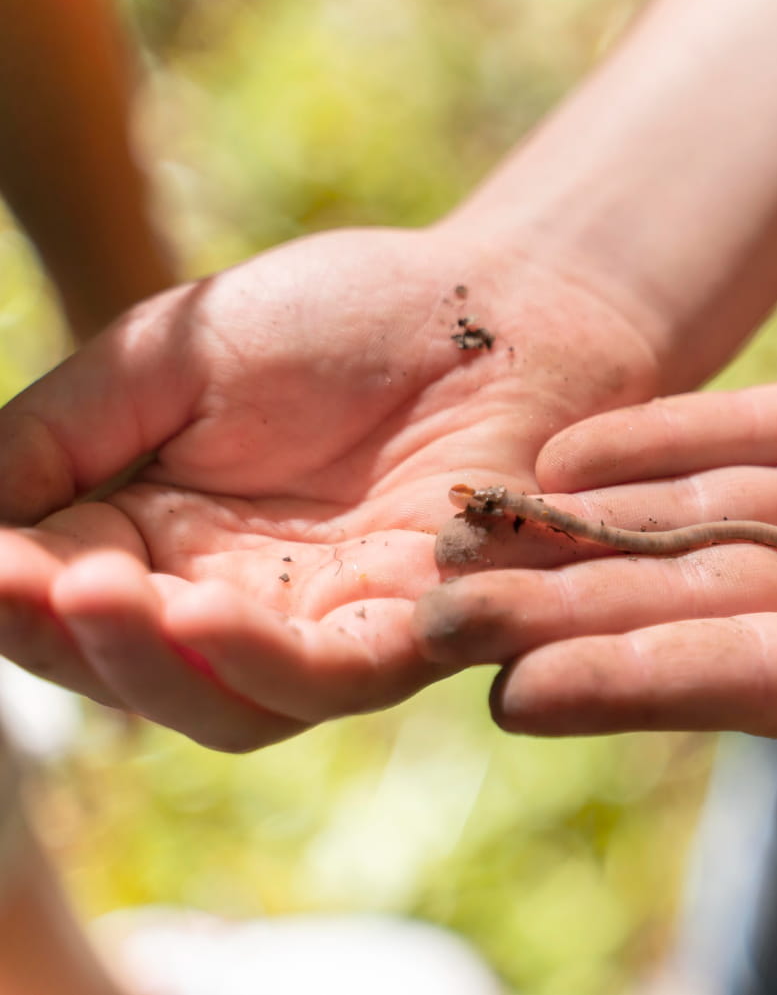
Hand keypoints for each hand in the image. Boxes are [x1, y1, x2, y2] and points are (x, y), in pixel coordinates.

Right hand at [0, 225, 663, 749]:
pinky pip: (339, 674)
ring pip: (228, 699)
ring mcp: (331, 624)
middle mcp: (240, 601)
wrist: (502, 302)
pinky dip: (265, 658)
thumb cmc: (345, 316)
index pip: (61, 594)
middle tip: (26, 579)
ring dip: (154, 662)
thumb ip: (67, 432)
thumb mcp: (173, 357)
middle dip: (66, 636)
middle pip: (134, 667)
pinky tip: (206, 610)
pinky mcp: (420, 624)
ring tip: (103, 593)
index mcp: (165, 536)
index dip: (9, 590)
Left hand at [416, 317, 776, 820]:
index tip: (512, 692)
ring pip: (682, 517)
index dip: (622, 681)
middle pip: (674, 601)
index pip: (727, 677)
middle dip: (557, 611)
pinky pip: (734, 431)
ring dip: (577, 523)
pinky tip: (564, 447)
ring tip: (468, 526)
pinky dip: (653, 436)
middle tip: (434, 617)